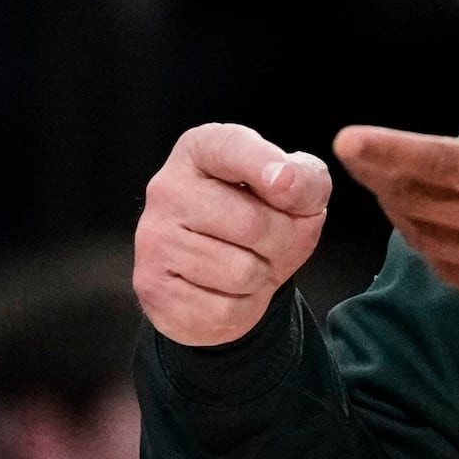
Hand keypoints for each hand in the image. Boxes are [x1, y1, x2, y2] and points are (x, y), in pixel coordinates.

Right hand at [137, 123, 331, 346]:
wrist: (220, 275)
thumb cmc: (258, 217)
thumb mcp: (295, 191)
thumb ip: (305, 179)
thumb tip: (286, 180)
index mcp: (201, 150)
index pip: (231, 147)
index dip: (262, 164)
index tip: (285, 182)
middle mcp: (167, 188)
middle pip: (253, 224)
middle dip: (283, 242)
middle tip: (273, 242)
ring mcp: (153, 239)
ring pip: (242, 272)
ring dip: (262, 277)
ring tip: (248, 263)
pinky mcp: (153, 288)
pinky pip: (224, 310)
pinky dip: (242, 307)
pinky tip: (227, 290)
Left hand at [338, 23, 458, 323]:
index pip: (445, 163)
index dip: (390, 150)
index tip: (346, 141)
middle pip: (426, 205)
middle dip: (387, 179)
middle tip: (362, 157)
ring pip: (435, 243)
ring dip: (405, 214)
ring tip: (390, 186)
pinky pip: (457, 275)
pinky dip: (432, 248)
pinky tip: (426, 226)